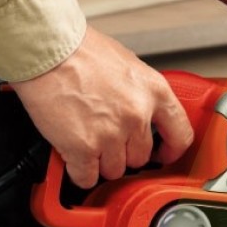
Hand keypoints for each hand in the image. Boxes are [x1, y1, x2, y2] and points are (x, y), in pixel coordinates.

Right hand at [12, 26, 193, 188]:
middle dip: (123, 152)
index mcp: (154, 92)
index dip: (171, 150)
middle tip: (106, 138)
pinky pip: (86, 177)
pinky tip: (73, 157)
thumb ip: (140, 95)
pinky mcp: (83, 148)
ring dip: (100, 162)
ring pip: (114, 170)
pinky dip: (78, 172)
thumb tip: (142, 114)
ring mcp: (111, 134)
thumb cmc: (79, 50)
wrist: (46, 48)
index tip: (163, 155)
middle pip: (140, 157)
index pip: (180, 135)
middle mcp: (137, 115)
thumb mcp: (128, 66)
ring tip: (86, 140)